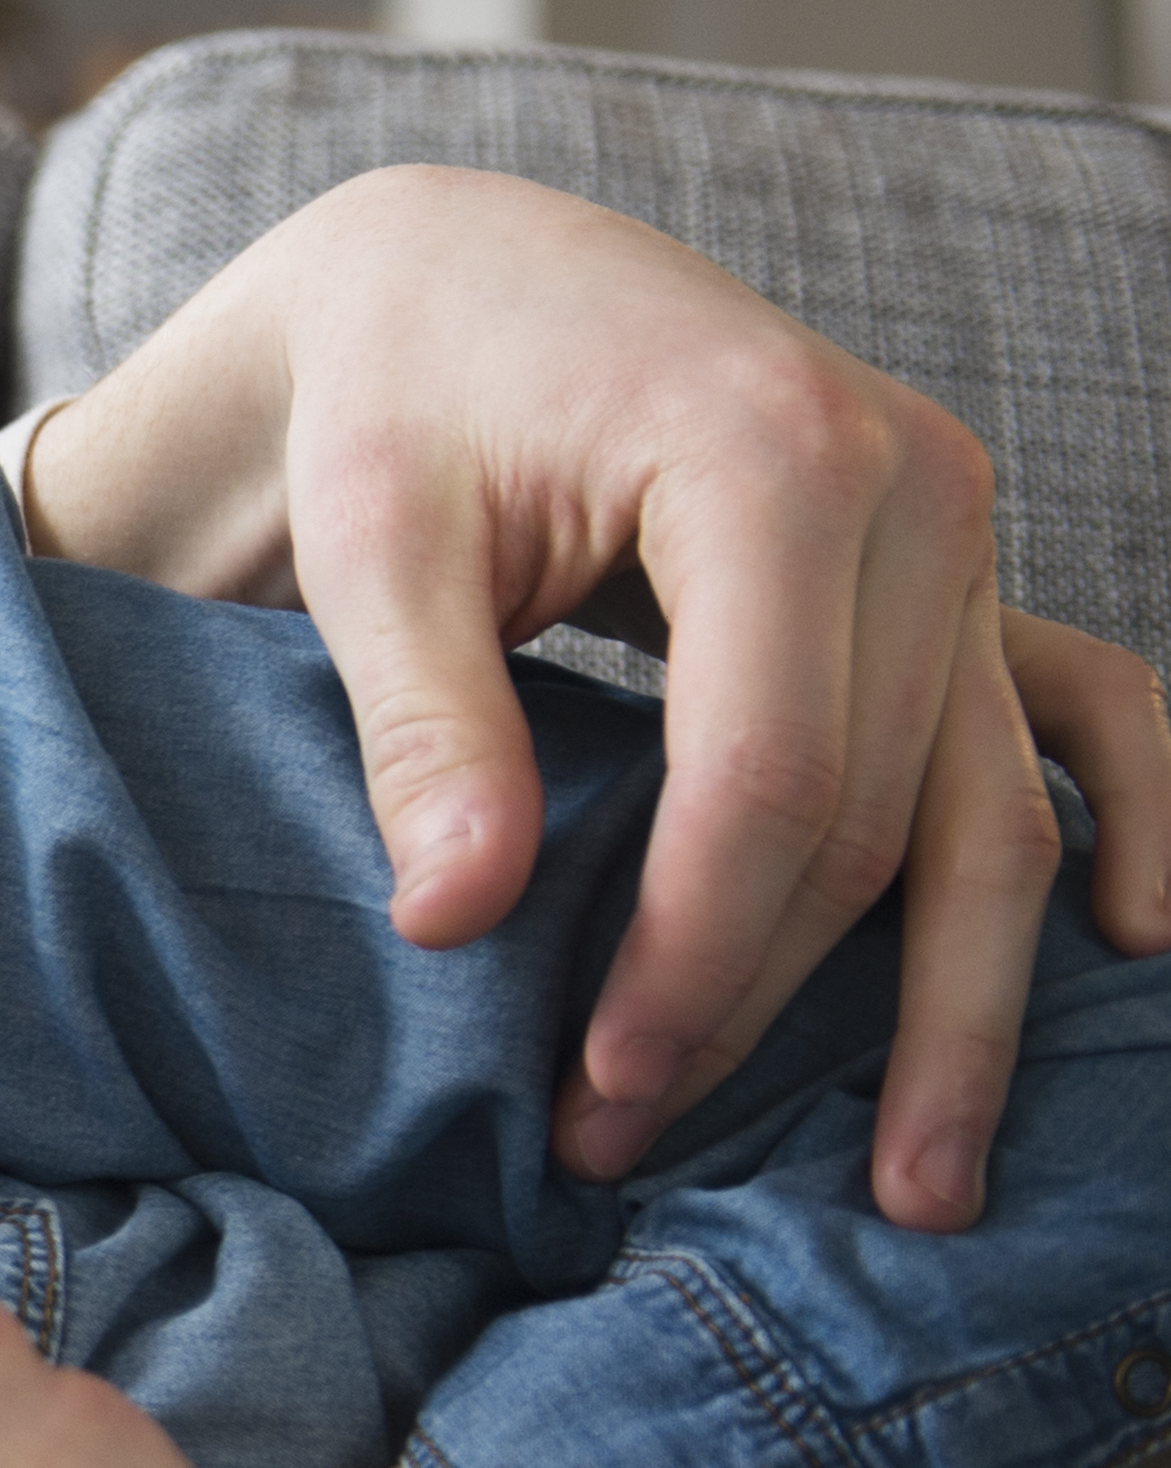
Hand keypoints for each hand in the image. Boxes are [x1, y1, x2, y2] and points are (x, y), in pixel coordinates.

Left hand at [15, 164, 1170, 1228]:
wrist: (459, 280)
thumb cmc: (396, 397)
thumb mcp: (374, 540)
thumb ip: (424, 723)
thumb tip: (456, 920)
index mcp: (771, 458)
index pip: (769, 774)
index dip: (695, 953)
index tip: (602, 1084)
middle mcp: (912, 488)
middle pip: (875, 814)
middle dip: (766, 1003)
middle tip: (633, 1144)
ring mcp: (959, 535)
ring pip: (986, 809)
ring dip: (952, 1001)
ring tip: (914, 1187)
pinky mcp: (957, 576)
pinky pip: (1082, 718)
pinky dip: (1129, 828)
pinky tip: (1138, 951)